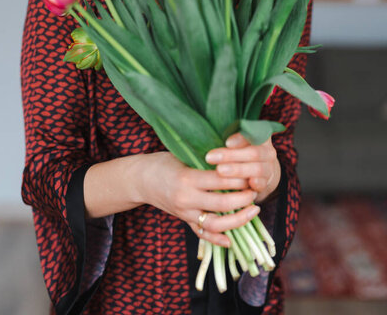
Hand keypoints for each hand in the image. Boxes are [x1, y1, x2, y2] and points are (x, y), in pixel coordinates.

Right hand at [139, 151, 260, 247]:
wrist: (141, 179)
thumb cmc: (164, 162)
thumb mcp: (183, 155)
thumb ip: (206, 160)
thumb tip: (234, 158)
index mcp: (187, 178)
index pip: (220, 180)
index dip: (239, 178)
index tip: (251, 172)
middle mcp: (186, 198)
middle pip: (222, 204)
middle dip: (243, 198)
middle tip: (255, 191)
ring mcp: (185, 213)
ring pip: (215, 224)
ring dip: (238, 220)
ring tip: (253, 211)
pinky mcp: (184, 221)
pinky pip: (202, 234)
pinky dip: (217, 239)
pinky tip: (232, 239)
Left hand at [205, 133, 280, 204]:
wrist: (260, 170)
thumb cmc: (241, 151)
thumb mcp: (237, 141)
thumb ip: (229, 139)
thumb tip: (207, 137)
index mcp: (261, 136)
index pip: (253, 133)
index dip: (240, 138)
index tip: (226, 142)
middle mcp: (268, 151)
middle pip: (253, 152)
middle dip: (231, 155)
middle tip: (211, 157)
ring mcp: (269, 168)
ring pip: (257, 169)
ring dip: (238, 170)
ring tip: (220, 170)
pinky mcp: (266, 183)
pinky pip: (261, 184)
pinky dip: (253, 184)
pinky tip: (243, 185)